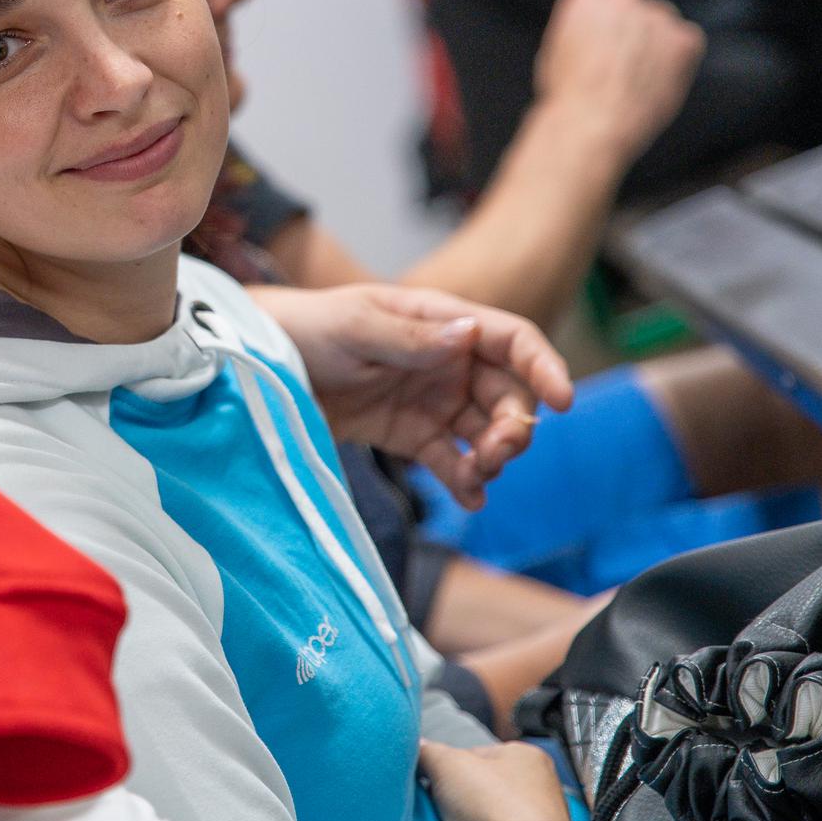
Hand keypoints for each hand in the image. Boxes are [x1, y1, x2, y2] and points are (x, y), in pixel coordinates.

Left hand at [247, 283, 571, 509]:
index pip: (513, 340)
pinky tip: (471, 498)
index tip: (562, 400)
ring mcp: (432, 400)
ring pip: (487, 432)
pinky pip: (452, 461)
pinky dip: (466, 481)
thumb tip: (470, 336)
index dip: (543, 367)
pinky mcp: (411, 435)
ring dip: (494, 457)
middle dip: (515, 426)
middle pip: (508, 396)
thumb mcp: (355, 326)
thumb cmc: (307, 329)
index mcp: (441, 322)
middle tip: (497, 453)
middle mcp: (448, 361)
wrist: (259, 366)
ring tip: (478, 477)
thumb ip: (410, 337)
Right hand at [418, 738, 578, 820]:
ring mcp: (540, 820)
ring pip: (488, 815)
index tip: (434, 780)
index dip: (450, 767)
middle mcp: (540, 786)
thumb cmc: (497, 805)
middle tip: (442, 806)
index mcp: (527, 756)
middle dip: (459, 797)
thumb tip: (419, 748)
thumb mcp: (448, 764)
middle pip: (482, 786)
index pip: (476, 754)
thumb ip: (429, 752)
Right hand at [533, 0, 704, 162]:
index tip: (604, 46)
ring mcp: (657, 15)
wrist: (590, 123)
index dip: (607, 25)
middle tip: (622, 66)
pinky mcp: (683, 38)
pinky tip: (653, 81)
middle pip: (637, 8)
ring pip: (663, 24)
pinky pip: (687, 42)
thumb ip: (586, 27)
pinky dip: (677, 61)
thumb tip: (602, 31)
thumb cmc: (568, 94)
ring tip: (636, 78)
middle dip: (634, 32)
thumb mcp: (558, 46)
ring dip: (655, 44)